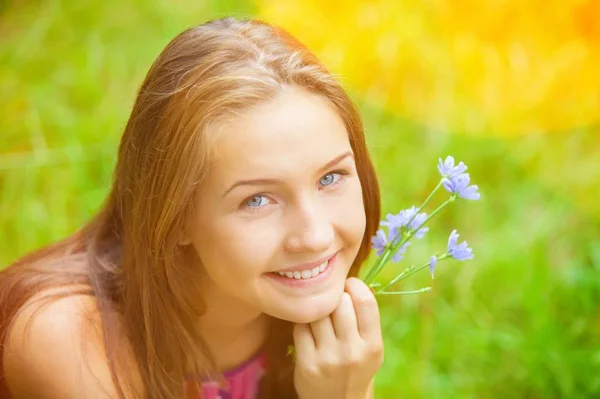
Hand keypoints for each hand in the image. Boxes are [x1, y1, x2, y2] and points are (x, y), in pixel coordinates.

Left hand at [293, 277, 383, 398]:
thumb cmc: (355, 365)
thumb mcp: (370, 346)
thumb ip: (364, 317)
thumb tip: (347, 278)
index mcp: (373, 345)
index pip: (365, 301)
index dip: (354, 286)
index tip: (348, 286)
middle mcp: (352, 351)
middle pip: (339, 302)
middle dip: (334, 296)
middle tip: (332, 301)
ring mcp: (328, 358)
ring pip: (318, 312)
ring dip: (317, 309)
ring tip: (321, 315)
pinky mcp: (307, 364)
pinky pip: (300, 327)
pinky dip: (303, 324)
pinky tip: (309, 330)